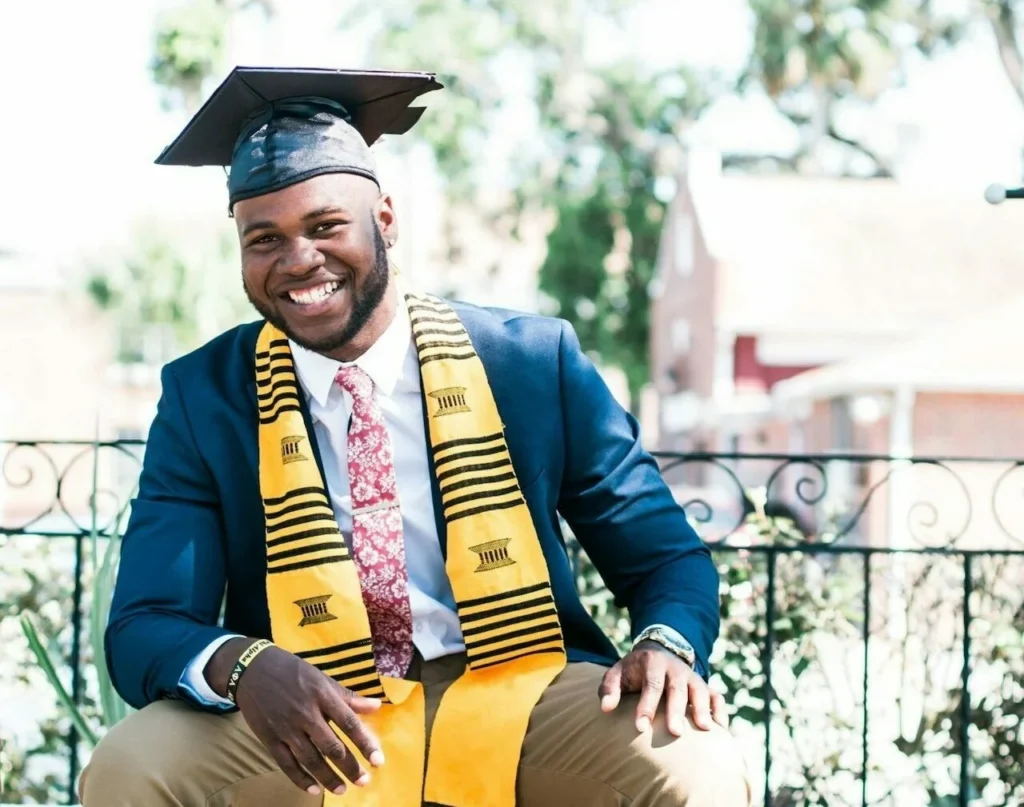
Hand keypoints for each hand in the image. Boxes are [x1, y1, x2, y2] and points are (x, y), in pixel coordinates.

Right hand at [206, 639, 384, 796]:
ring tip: (342, 789)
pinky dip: (300, 778)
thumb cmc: (293, 672)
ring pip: (310, 759)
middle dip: (349, 767)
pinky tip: (313, 789)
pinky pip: (286, 764)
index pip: (348, 723)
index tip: (378, 761)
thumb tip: (377, 706)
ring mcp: (286, 728)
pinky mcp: (269, 738)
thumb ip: (348, 697)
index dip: (365, 743)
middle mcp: (305, 713)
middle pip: (331, 746)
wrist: (252, 669)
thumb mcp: (322, 679)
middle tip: (364, 781)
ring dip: (328, 777)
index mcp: (322, 695)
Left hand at [599, 640, 727, 736]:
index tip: (641, 727)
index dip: (646, 706)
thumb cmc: (633, 671)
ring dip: (702, 708)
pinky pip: (716, 696)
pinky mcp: (704, 685)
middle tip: (675, 732)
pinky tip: (721, 728)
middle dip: (676, 710)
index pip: (651, 684)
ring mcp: (691, 677)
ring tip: (705, 729)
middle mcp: (675, 668)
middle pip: (677, 689)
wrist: (657, 653)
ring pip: (700, 690)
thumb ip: (609, 689)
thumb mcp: (617, 674)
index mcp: (652, 663)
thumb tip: (605, 708)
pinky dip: (720, 710)